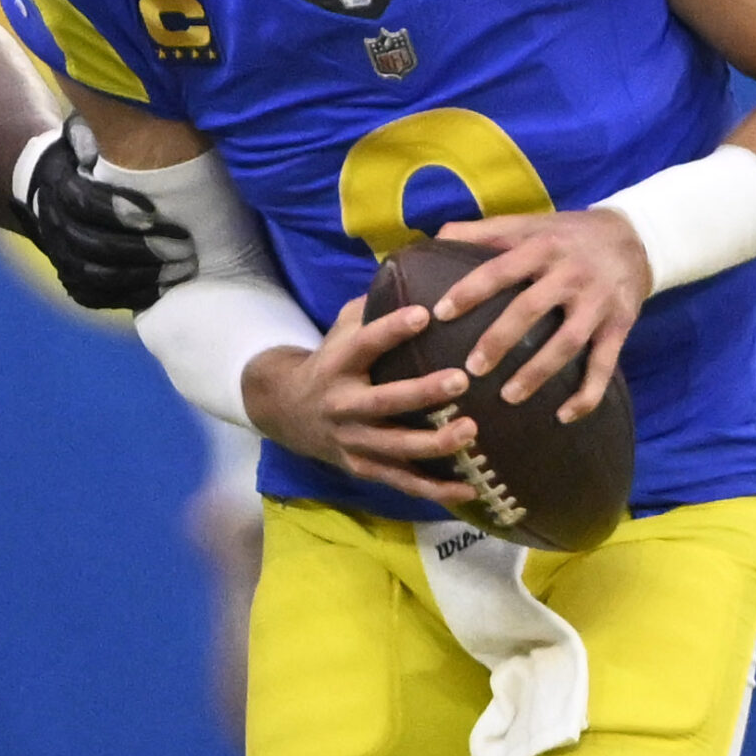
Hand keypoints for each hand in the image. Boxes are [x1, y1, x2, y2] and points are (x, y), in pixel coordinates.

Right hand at [14, 116, 196, 312]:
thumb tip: (108, 140)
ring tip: (181, 270)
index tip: (158, 213)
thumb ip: (96, 134)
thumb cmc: (82, 156)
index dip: (121, 210)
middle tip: (186, 248)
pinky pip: (96, 297)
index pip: (87, 204)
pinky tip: (161, 290)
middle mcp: (54, 227)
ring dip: (141, 277)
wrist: (47, 187)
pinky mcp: (70, 279)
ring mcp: (60, 257)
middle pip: (95, 246)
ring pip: (96, 276)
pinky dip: (128, 298)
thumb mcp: (83, 134)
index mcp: (59, 189)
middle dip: (143, 250)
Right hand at [241, 296, 476, 508]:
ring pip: (395, 447)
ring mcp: (352, 441)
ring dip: (434, 443)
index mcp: (337, 364)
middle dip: (422, 393)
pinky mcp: (363, 468)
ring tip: (471, 432)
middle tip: (460, 380)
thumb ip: (374, 307)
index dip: (392, 329)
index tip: (424, 313)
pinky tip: (470, 488)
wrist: (285, 412)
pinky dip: (435, 489)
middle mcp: (341, 405)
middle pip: (383, 402)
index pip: (364, 344)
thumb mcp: (340, 331)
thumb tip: (421, 266)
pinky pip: (402, 482)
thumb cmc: (331, 362)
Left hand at [431, 208, 650, 421]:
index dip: (470, 291)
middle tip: (472, 369)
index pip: (500, 270)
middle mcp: (571, 273)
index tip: (440, 314)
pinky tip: (564, 416)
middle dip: (500, 339)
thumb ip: (484, 232)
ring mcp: (598, 302)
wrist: (637, 238)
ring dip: (538, 372)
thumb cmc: (567, 236)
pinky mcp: (620, 325)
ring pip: (567, 342)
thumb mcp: (531, 224)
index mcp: (543, 247)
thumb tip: (435, 236)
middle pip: (531, 308)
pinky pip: (605, 364)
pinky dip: (588, 393)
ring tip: (509, 397)